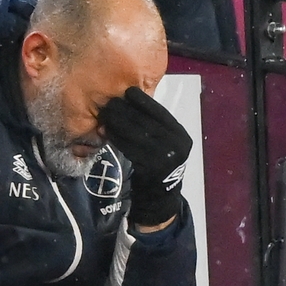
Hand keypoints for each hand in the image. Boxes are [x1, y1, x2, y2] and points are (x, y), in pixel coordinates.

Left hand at [98, 87, 192, 225]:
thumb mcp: (164, 143)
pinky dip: (116, 138)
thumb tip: (129, 104)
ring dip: (118, 123)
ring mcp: (164, 158)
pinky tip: (106, 131)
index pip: (162, 114)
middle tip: (110, 102)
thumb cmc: (158, 163)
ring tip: (105, 114)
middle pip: (147, 123)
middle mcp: (176, 146)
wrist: (160, 195)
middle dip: (126, 111)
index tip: (130, 91)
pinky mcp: (150, 168)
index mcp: (181, 136)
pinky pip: (129, 149)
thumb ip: (153, 127)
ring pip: (137, 135)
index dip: (145, 101)